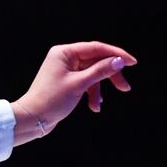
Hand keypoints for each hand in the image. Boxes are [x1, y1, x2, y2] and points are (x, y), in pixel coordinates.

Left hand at [10, 41, 135, 144]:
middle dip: (110, 75)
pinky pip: (86, 83)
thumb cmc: (51, 100)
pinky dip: (92, 93)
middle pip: (96, 61)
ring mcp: (66, 70)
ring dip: (99, 89)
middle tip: (125, 87)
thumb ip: (101, 71)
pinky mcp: (67, 81)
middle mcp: (64, 58)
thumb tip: (120, 61)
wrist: (33, 118)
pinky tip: (94, 106)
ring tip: (99, 104)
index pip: (96, 48)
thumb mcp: (80, 84)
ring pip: (93, 74)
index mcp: (64, 52)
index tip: (133, 63)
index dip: (116, 54)